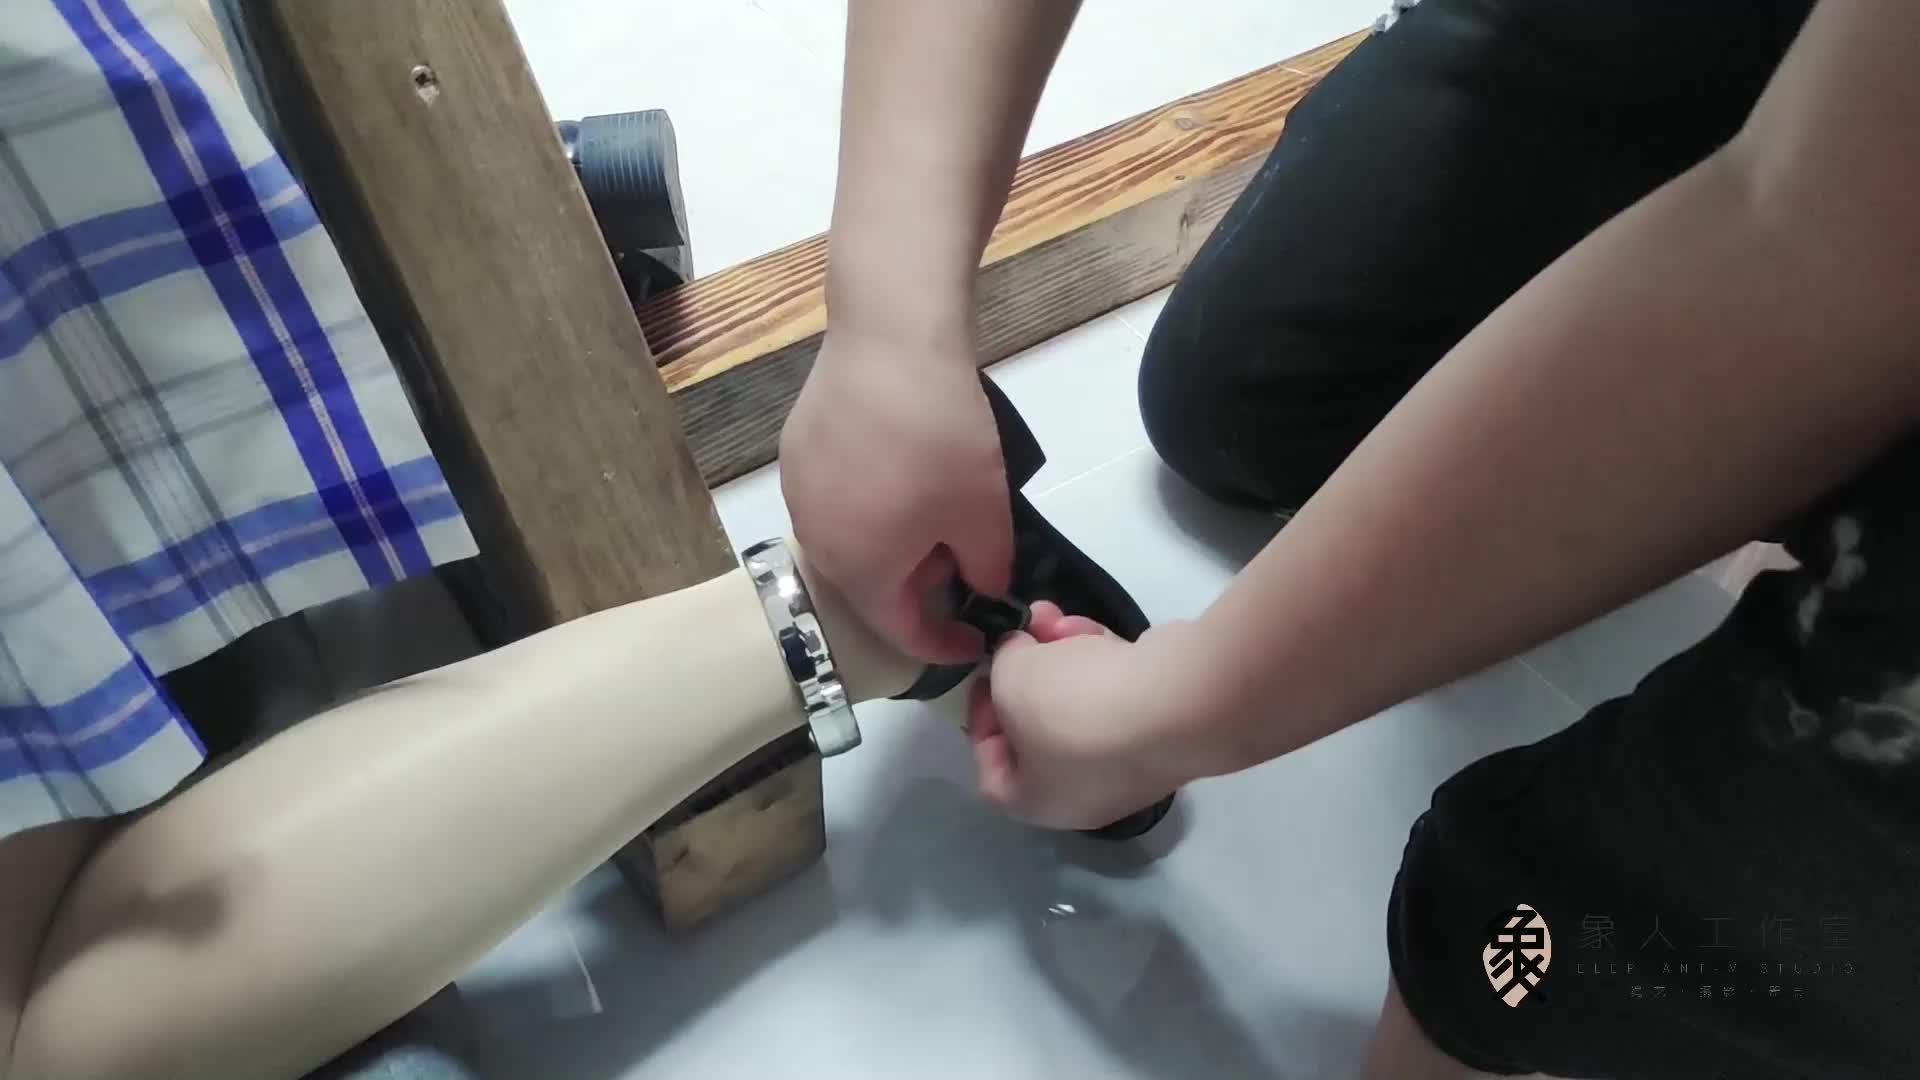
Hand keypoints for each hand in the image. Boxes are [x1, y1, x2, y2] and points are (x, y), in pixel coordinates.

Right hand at [781, 328, 1013, 662]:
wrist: (890, 343)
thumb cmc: (940, 437)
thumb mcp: (984, 513)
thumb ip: (987, 569)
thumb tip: (983, 587)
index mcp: (860, 571)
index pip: (901, 632)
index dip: (943, 644)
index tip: (976, 638)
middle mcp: (816, 543)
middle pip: (869, 588)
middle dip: (917, 589)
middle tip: (961, 564)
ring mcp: (798, 495)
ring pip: (849, 541)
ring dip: (890, 545)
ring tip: (932, 514)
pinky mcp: (794, 452)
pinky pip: (835, 500)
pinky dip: (868, 505)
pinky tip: (899, 471)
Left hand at [967, 602, 1216, 829]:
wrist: (1177, 701)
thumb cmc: (1075, 707)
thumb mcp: (1010, 680)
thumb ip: (1002, 665)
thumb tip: (1021, 655)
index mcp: (1041, 803)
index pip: (994, 773)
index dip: (980, 722)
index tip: (986, 679)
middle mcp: (1087, 793)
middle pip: (1041, 729)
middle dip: (1028, 673)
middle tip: (1022, 636)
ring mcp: (1130, 759)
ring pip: (1081, 702)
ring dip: (1063, 656)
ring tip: (1053, 618)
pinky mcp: (1162, 724)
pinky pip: (1117, 691)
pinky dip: (1100, 659)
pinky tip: (1091, 628)